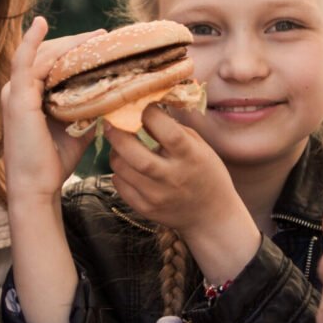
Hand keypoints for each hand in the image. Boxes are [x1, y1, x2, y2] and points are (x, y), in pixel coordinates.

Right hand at [0, 16, 102, 201]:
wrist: (38, 187)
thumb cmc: (54, 162)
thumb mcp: (77, 128)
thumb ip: (88, 109)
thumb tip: (112, 96)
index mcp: (28, 96)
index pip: (50, 62)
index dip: (73, 50)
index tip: (99, 43)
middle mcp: (18, 90)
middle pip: (47, 55)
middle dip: (76, 44)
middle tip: (103, 36)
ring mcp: (15, 92)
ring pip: (43, 56)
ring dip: (70, 43)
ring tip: (95, 36)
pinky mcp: (17, 98)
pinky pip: (24, 62)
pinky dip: (31, 41)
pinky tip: (41, 23)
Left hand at [107, 104, 258, 279]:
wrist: (212, 216)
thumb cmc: (207, 174)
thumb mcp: (201, 148)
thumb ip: (176, 131)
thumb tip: (148, 111)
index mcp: (191, 157)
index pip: (168, 133)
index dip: (150, 116)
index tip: (141, 106)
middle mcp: (173, 178)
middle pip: (137, 156)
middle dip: (119, 136)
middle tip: (110, 124)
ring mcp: (158, 196)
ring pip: (123, 171)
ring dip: (115, 154)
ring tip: (119, 146)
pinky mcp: (146, 209)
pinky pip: (121, 187)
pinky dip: (118, 173)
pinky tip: (125, 167)